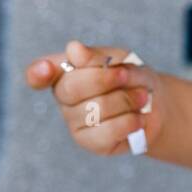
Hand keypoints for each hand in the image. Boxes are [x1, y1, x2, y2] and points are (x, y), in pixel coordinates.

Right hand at [25, 39, 165, 156]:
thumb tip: (73, 49)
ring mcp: (75, 122)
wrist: (154, 103)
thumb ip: (96, 56)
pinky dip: (129, 121)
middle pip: (70, 89)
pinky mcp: (91, 142)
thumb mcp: (120, 58)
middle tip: (126, 76)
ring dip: (125, 100)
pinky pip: (106, 132)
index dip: (37, 73)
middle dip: (103, 79)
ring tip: (141, 97)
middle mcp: (64, 99)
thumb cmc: (131, 77)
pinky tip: (138, 117)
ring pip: (94, 110)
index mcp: (65, 72)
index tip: (45, 69)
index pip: (37, 74)